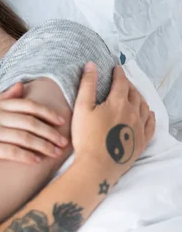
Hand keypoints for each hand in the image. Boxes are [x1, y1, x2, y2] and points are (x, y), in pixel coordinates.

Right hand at [0, 82, 68, 172]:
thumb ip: (2, 99)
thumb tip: (21, 85)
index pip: (26, 106)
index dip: (46, 113)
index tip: (61, 121)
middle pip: (28, 122)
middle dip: (49, 132)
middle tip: (64, 141)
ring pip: (23, 137)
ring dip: (43, 146)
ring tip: (55, 154)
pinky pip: (10, 152)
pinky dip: (26, 156)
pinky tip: (37, 161)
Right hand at [71, 63, 154, 177]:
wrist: (97, 166)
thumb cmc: (86, 137)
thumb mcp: (82, 108)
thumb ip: (87, 85)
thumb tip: (91, 65)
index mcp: (118, 102)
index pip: (121, 82)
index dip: (118, 74)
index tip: (116, 68)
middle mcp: (133, 112)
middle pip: (134, 93)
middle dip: (128, 85)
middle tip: (122, 82)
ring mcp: (139, 128)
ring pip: (144, 107)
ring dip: (139, 98)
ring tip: (134, 95)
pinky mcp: (141, 141)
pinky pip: (150, 125)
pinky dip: (150, 116)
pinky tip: (148, 114)